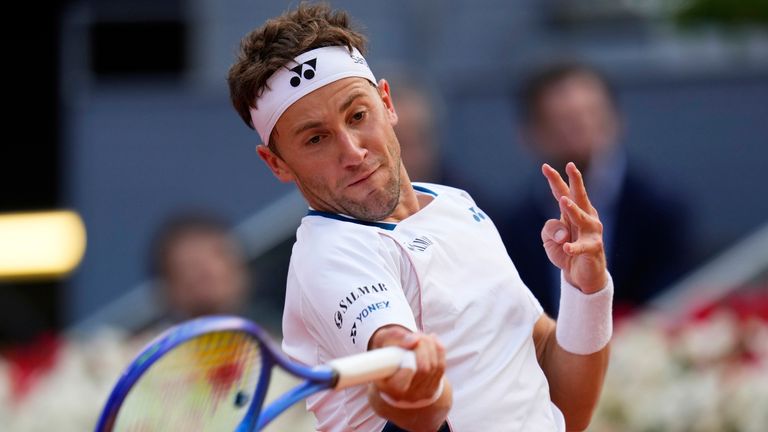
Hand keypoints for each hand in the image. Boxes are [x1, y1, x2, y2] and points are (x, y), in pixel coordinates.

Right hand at [368, 325, 445, 402]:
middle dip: (423, 346)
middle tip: (416, 335)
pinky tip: (431, 340)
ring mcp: (421, 393)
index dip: (410, 357)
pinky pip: (441, 366)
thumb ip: (396, 338)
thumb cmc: (386, 351)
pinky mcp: (432, 388)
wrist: (391, 366)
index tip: (409, 344)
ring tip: (421, 337)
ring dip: (430, 345)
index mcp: (388, 387)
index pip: (406, 373)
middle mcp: (406, 395)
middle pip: (424, 369)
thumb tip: (415, 340)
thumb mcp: (384, 341)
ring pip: (435, 366)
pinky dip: (438, 349)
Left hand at [540, 162, 606, 293]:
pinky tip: (566, 247)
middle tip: (570, 165)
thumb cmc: (565, 250)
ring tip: (563, 201)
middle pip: (579, 197)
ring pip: (582, 218)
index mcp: (572, 211)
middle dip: (575, 181)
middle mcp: (585, 217)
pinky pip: (582, 247)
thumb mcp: (549, 239)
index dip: (554, 180)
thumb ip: (549, 229)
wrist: (580, 275)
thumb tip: (561, 233)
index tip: (545, 166)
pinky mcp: (593, 249)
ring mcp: (591, 232)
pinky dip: (574, 248)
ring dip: (573, 209)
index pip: (562, 192)